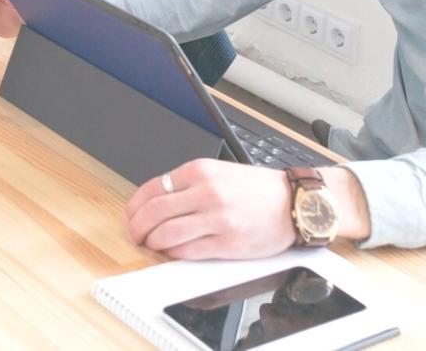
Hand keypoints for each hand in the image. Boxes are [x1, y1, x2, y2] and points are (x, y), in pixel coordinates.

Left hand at [124, 158, 295, 259]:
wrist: (294, 203)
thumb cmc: (256, 189)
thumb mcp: (217, 172)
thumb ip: (187, 184)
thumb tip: (154, 201)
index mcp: (200, 171)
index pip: (152, 188)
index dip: (134, 206)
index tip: (130, 215)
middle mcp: (206, 192)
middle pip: (154, 212)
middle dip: (137, 226)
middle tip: (134, 234)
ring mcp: (217, 218)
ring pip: (167, 233)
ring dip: (152, 242)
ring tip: (150, 244)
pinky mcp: (228, 242)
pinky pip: (189, 251)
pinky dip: (173, 253)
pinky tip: (172, 252)